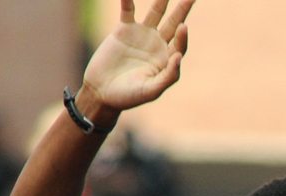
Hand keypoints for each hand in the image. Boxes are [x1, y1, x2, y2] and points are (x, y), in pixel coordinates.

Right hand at [81, 0, 192, 116]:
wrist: (102, 92)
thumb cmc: (128, 96)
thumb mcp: (151, 90)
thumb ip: (168, 76)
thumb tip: (179, 57)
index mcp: (167, 60)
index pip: (180, 44)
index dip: (183, 36)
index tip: (184, 27)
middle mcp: (158, 45)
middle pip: (174, 23)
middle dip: (182, 9)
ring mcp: (142, 36)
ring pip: (155, 13)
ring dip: (162, 1)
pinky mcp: (124, 30)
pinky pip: (128, 11)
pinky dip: (128, 1)